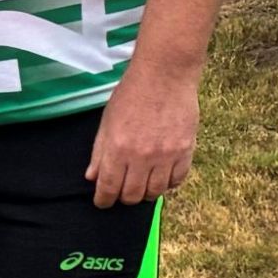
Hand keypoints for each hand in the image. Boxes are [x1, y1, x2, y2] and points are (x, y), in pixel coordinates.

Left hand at [85, 66, 199, 207]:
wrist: (164, 75)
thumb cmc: (131, 95)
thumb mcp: (107, 121)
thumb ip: (99, 152)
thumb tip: (92, 177)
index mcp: (118, 149)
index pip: (109, 188)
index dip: (103, 200)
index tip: (102, 202)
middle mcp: (142, 157)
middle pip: (132, 195)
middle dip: (123, 198)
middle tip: (121, 193)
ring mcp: (166, 156)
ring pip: (155, 192)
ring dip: (145, 193)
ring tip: (141, 186)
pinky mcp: (186, 151)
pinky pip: (176, 181)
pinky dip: (167, 184)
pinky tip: (160, 178)